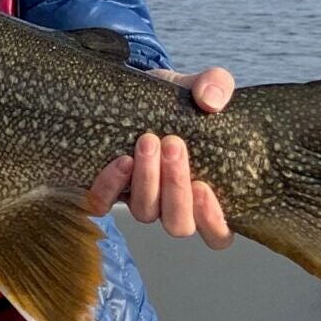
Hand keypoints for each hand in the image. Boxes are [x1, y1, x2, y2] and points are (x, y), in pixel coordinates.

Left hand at [88, 67, 235, 248]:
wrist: (135, 92)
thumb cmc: (177, 99)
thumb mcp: (199, 86)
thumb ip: (216, 86)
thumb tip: (210, 100)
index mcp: (205, 194)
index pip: (217, 234)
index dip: (213, 220)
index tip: (204, 186)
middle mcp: (172, 205)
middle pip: (178, 224)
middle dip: (176, 187)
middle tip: (172, 144)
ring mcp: (139, 200)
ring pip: (144, 212)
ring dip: (146, 180)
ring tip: (147, 141)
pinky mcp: (107, 189)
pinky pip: (103, 204)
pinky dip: (110, 186)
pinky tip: (120, 159)